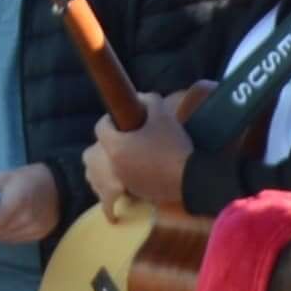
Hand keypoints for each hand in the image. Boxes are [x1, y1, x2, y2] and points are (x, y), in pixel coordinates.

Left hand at [0, 164, 61, 246]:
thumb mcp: (5, 176)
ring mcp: (35, 230)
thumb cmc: (30, 177)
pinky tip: (3, 226)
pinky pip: (17, 240)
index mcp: (17, 203)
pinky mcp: (40, 235)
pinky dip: (6, 235)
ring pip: (6, 239)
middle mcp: (26, 220)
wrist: (61, 185)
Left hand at [88, 95, 194, 211]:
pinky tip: (143, 166)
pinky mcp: (134, 192)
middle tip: (127, 134)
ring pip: (110, 167)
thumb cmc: (173, 144)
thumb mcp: (162, 115)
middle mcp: (113, 166)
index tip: (121, 116)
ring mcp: (123, 182)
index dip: (109, 119)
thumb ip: (149, 101)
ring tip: (133, 151)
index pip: (100, 128)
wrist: (190, 178)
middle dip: (110, 140)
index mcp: (115, 147)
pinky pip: (122, 180)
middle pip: (100, 150)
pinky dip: (126, 173)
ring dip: (115, 159)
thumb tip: (140, 97)